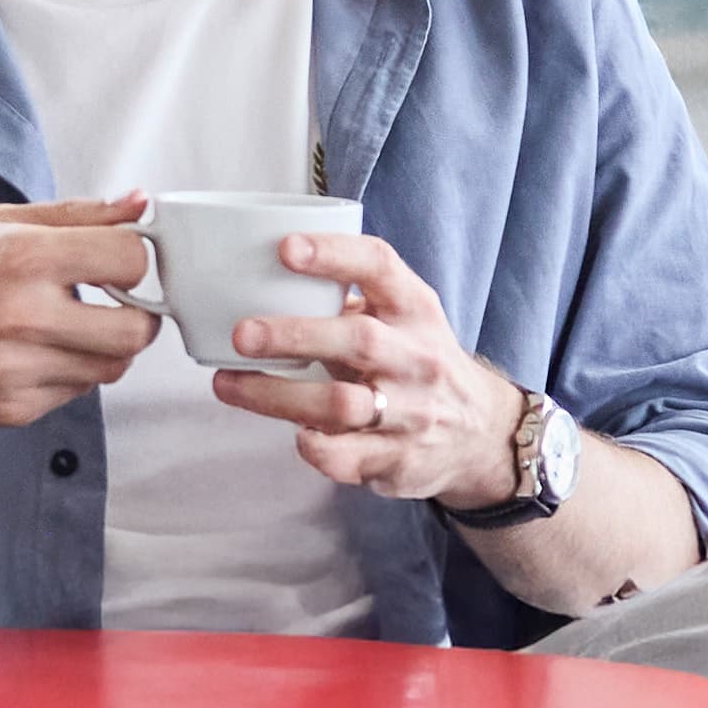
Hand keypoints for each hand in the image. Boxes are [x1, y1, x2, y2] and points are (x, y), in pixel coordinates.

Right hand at [0, 196, 167, 440]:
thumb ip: (74, 215)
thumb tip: (137, 203)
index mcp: (21, 258)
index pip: (129, 259)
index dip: (133, 259)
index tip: (119, 263)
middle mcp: (23, 316)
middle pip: (135, 331)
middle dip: (137, 316)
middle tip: (117, 306)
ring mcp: (19, 369)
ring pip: (110, 367)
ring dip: (101, 347)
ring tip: (66, 327)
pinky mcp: (12, 408)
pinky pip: (74, 393)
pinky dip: (66, 372)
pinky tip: (31, 354)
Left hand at [216, 226, 522, 506]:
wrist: (480, 433)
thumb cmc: (417, 363)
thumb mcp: (403, 319)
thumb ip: (348, 301)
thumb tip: (257, 278)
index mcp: (415, 309)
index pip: (380, 267)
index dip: (333, 255)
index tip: (286, 248)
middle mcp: (417, 357)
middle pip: (358, 340)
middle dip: (294, 336)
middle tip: (241, 334)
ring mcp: (412, 412)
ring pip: (342, 405)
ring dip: (278, 396)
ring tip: (227, 385)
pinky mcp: (399, 459)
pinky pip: (349, 457)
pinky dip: (316, 447)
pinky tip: (294, 435)